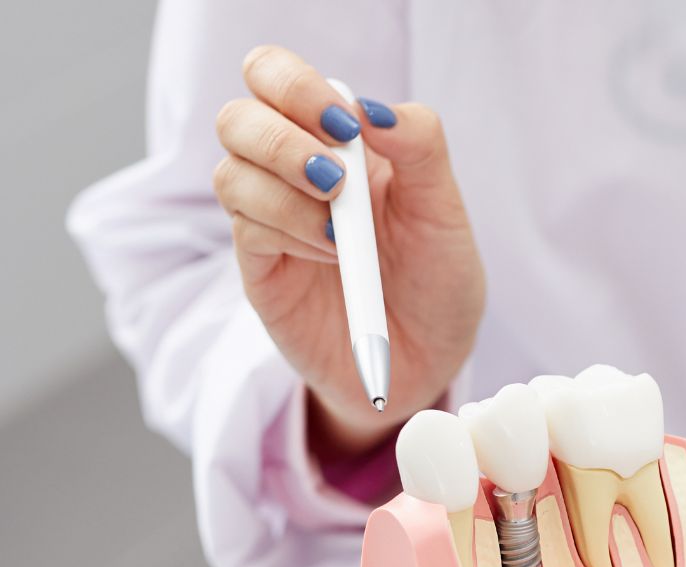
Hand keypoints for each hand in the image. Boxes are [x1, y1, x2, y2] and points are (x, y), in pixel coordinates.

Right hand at [214, 45, 483, 453]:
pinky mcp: (259, 265)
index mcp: (336, 140)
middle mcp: (292, 171)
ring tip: (342, 234)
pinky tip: (332, 256)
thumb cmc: (436, 281)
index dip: (296, 86)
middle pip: (238, 118)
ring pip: (231, 174)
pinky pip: (245, 229)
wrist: (427, 361)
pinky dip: (289, 233)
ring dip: (288, 196)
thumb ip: (420, 148)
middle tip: (335, 178)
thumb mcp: (445, 212)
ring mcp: (270, 217)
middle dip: (281, 140)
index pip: (276, 76)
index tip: (346, 126)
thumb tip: (371, 109)